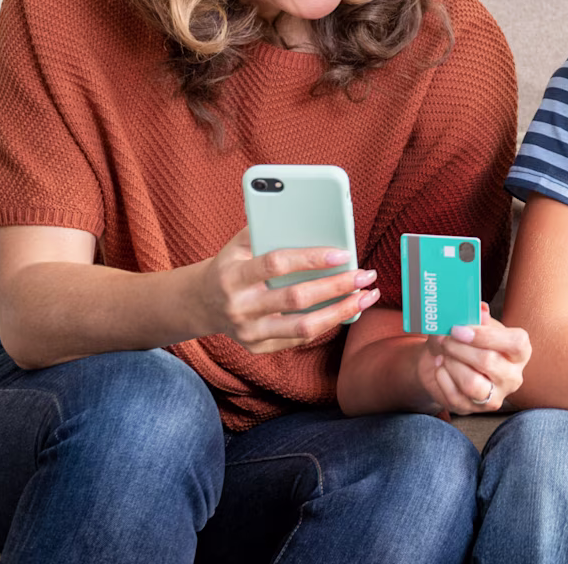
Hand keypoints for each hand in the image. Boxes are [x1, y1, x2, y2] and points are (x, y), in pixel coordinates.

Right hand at [196, 226, 379, 352]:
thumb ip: (267, 229)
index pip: (276, 265)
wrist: (200, 304)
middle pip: (296, 299)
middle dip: (336, 286)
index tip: (343, 253)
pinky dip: (327, 324)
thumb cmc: (230, 265)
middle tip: (366, 274)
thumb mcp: (237, 244)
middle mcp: (239, 307)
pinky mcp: (258, 348)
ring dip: (341, 312)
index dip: (311, 259)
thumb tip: (311, 218)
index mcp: (232, 276)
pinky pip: (300, 339)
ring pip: (303, 328)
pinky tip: (348, 310)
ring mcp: (248, 332)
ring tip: (366, 297)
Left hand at [417, 303, 530, 414]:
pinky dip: (443, 379)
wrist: (449, 361)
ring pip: (472, 384)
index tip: (459, 329)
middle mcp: (513, 376)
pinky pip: (456, 396)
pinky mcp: (475, 409)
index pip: (515, 343)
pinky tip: (440, 367)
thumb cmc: (468, 340)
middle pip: (489, 362)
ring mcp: (495, 396)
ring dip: (452, 364)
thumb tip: (480, 309)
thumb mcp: (474, 324)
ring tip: (443, 353)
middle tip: (445, 339)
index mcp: (520, 352)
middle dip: (461, 348)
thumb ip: (477, 316)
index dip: (486, 336)